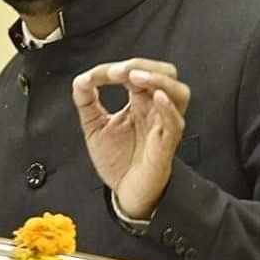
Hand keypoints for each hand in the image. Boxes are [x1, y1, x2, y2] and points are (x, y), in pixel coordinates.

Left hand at [72, 58, 189, 218]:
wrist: (125, 193)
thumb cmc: (118, 160)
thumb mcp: (94, 126)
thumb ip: (86, 102)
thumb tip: (81, 80)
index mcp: (139, 101)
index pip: (134, 72)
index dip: (113, 69)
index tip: (91, 78)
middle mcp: (155, 109)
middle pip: (164, 73)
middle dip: (141, 66)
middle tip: (116, 72)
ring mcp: (163, 124)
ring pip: (178, 92)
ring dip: (157, 79)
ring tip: (135, 77)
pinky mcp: (166, 144)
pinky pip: (174, 121)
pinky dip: (168, 107)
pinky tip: (157, 97)